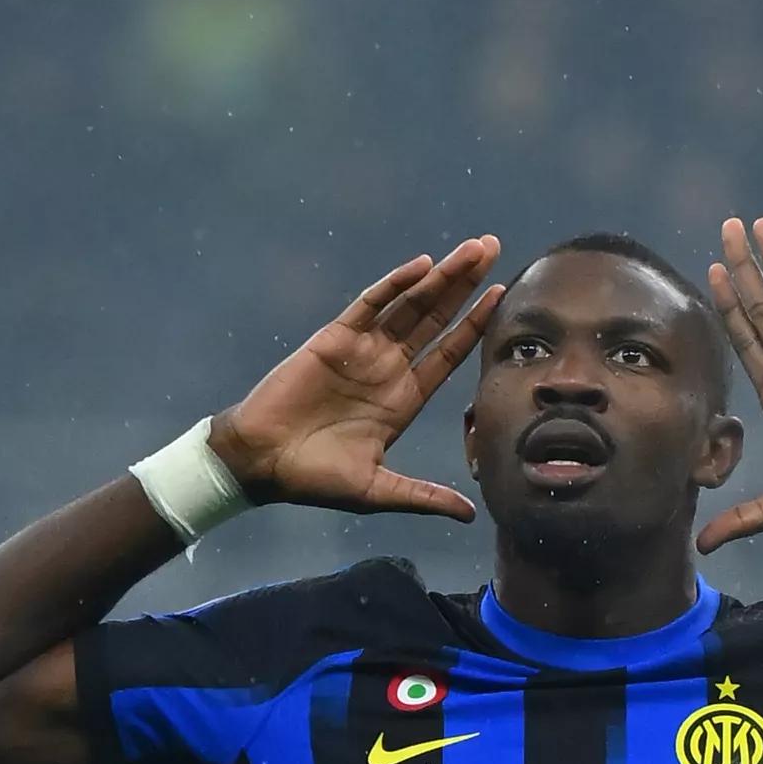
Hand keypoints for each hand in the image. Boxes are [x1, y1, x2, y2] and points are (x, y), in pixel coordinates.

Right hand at [209, 239, 502, 522]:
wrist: (260, 462)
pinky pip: (370, 304)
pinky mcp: (334, 338)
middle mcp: (389, 367)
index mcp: (404, 398)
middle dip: (465, 284)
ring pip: (410, 304)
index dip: (475, 324)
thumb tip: (469, 514)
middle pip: (436, 317)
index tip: (502, 296)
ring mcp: (363, 349)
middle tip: (493, 248)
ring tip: (473, 249)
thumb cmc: (314, 478)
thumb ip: (423, 495)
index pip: (448, 352)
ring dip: (441, 276)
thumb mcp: (377, 490)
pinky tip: (421, 266)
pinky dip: (395, 284)